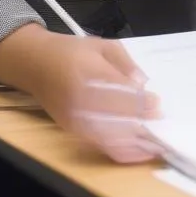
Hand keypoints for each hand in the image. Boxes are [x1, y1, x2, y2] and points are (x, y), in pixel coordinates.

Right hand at [38, 34, 161, 163]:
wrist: (35, 64)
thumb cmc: (71, 51)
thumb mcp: (101, 45)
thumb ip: (125, 62)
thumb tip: (143, 84)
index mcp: (88, 73)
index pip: (122, 93)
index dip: (143, 102)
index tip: (157, 103)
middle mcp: (80, 100)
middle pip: (119, 118)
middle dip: (143, 122)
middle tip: (160, 123)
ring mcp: (76, 119)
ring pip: (112, 138)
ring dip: (137, 142)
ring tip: (155, 140)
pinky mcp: (74, 132)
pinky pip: (103, 147)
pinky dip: (124, 151)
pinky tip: (139, 149)